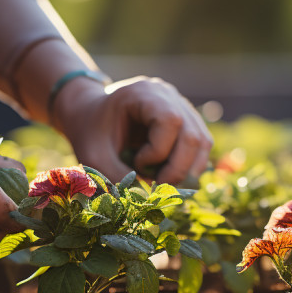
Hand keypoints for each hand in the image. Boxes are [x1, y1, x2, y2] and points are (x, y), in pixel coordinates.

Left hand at [54, 76, 211, 184]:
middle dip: (177, 169)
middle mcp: (168, 95)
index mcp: (144, 93)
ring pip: (203, 142)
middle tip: (155, 186)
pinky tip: (167, 174)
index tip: (136, 164)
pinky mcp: (187, 121)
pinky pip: (201, 146)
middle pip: (193, 135)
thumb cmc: (89, 132)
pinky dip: (188, 166)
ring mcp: (181, 106)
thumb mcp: (94, 156)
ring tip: (161, 181)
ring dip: (186, 170)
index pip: (170, 121)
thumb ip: (119, 177)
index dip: (158, 151)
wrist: (88, 115)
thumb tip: (149, 199)